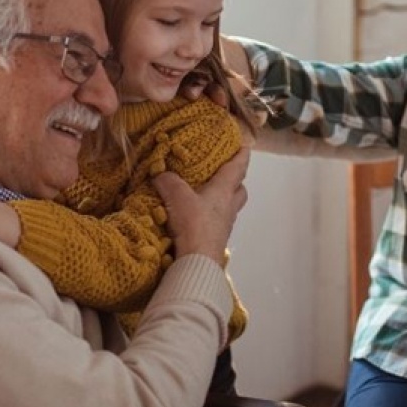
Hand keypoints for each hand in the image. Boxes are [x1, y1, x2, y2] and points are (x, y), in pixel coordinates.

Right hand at [153, 148, 249, 264]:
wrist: (198, 261)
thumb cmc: (194, 224)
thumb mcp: (177, 197)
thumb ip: (168, 182)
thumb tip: (160, 173)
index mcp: (224, 191)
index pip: (238, 168)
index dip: (242, 156)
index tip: (246, 146)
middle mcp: (229, 207)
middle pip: (240, 191)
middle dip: (236, 182)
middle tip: (225, 175)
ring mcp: (225, 225)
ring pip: (230, 208)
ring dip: (222, 201)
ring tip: (207, 196)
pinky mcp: (216, 240)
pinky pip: (217, 223)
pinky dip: (209, 217)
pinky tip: (196, 218)